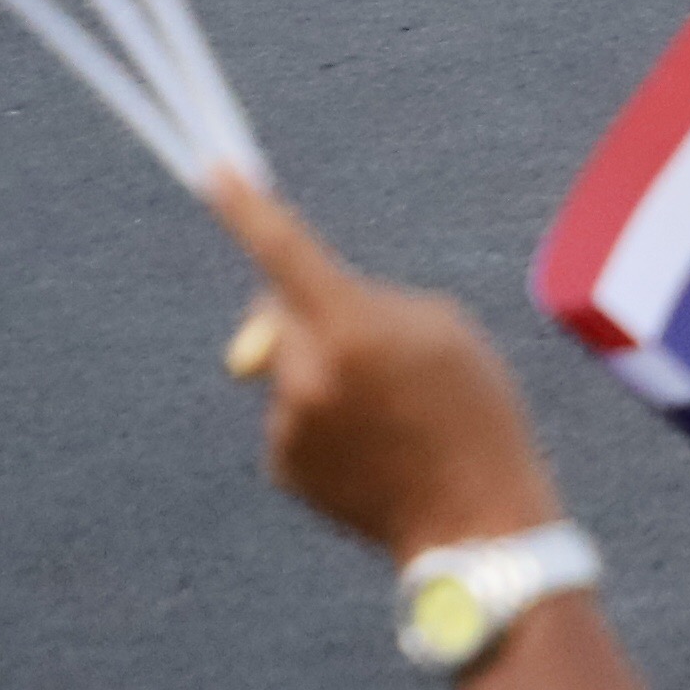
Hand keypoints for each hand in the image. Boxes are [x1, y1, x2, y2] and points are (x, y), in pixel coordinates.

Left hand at [214, 180, 561, 564]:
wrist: (474, 518)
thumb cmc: (473, 407)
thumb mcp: (442, 328)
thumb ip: (361, 305)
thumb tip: (270, 331)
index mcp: (351, 325)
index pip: (285, 251)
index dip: (248, 207)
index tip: (215, 171)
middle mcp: (304, 372)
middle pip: (281, 312)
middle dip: (311, 312)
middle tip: (379, 346)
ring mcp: (287, 423)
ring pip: (288, 368)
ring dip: (326, 372)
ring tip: (391, 414)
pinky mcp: (282, 466)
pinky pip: (291, 417)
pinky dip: (323, 421)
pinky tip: (373, 448)